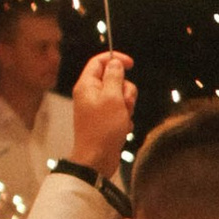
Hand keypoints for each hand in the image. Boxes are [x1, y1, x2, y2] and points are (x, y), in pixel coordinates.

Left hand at [71, 50, 136, 171]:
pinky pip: (120, 111)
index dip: (115, 59)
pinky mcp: (105, 120)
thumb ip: (115, 76)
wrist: (97, 159)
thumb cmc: (103, 128)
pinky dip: (124, 118)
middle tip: (124, 103)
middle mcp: (90, 94)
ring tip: (123, 118)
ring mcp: (98, 108)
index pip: (99, 61)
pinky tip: (122, 128)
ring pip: (120, 96)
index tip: (131, 64)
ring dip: (127, 105)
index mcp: (87, 85)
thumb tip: (115, 63)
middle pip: (114, 79)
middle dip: (125, 89)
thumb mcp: (112, 98)